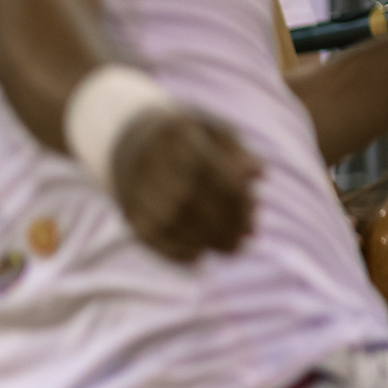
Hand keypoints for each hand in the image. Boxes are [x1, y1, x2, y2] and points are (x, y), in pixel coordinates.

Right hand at [111, 107, 260, 261]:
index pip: (208, 171)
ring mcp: (134, 188)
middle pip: (189, 198)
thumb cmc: (186, 140)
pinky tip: (198, 255)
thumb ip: (238, 153)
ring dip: (205, 240)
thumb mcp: (213, 133)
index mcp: (173, 135)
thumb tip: (259, 176)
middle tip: (246, 237)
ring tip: (231, 248)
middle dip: (223, 222)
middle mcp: (148, 161)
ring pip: (170, 221)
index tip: (254, 209)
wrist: (128, 143)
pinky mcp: (127, 212)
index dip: (233, 195)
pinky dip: (175, 251)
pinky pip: (150, 237)